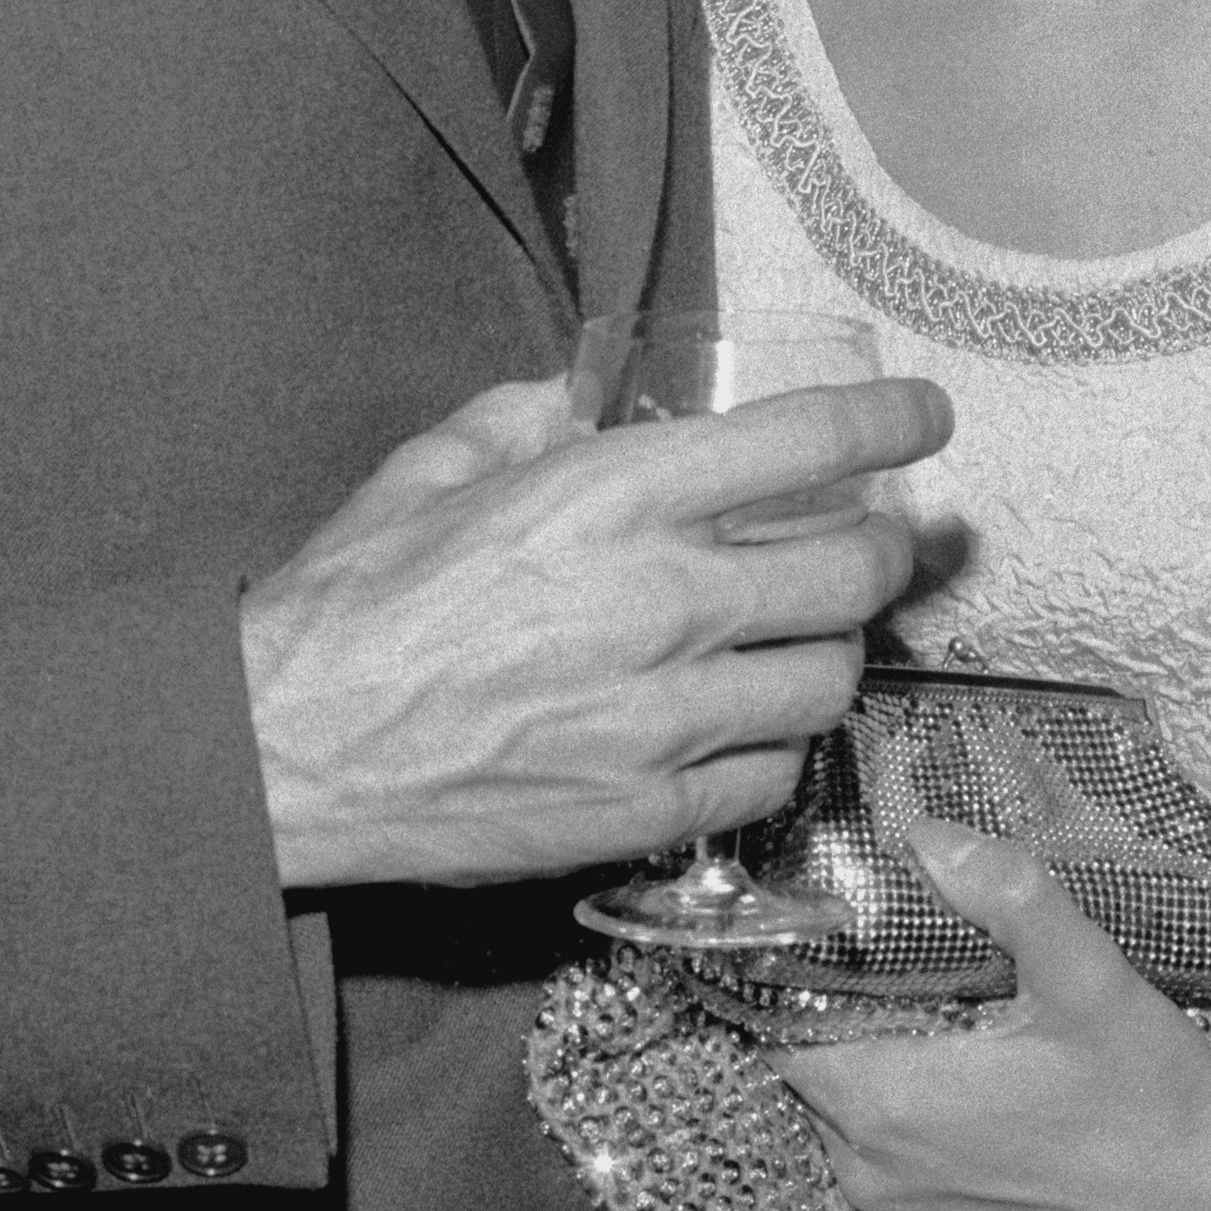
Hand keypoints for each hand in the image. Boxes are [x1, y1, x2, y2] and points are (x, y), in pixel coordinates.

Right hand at [238, 370, 950, 889]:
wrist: (284, 754)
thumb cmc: (351, 601)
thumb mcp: (431, 471)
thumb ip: (518, 418)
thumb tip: (572, 397)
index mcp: (615, 494)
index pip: (809, 442)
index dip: (893, 424)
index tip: (926, 419)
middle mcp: (663, 598)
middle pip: (853, 572)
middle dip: (885, 550)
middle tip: (877, 542)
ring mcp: (663, 716)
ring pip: (829, 682)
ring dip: (836, 653)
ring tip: (811, 638)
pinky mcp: (645, 812)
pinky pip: (771, 777)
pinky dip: (778, 746)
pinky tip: (749, 724)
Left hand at [773, 821, 1210, 1210]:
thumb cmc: (1150, 1093)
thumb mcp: (1087, 974)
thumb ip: (1005, 893)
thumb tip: (926, 833)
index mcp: (890, 1105)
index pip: (791, 1034)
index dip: (810, 988)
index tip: (850, 952)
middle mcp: (874, 1182)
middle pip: (818, 1085)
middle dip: (855, 1037)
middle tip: (921, 993)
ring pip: (850, 1146)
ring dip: (882, 1105)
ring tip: (953, 1061)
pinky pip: (887, 1208)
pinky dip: (911, 1171)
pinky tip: (971, 1136)